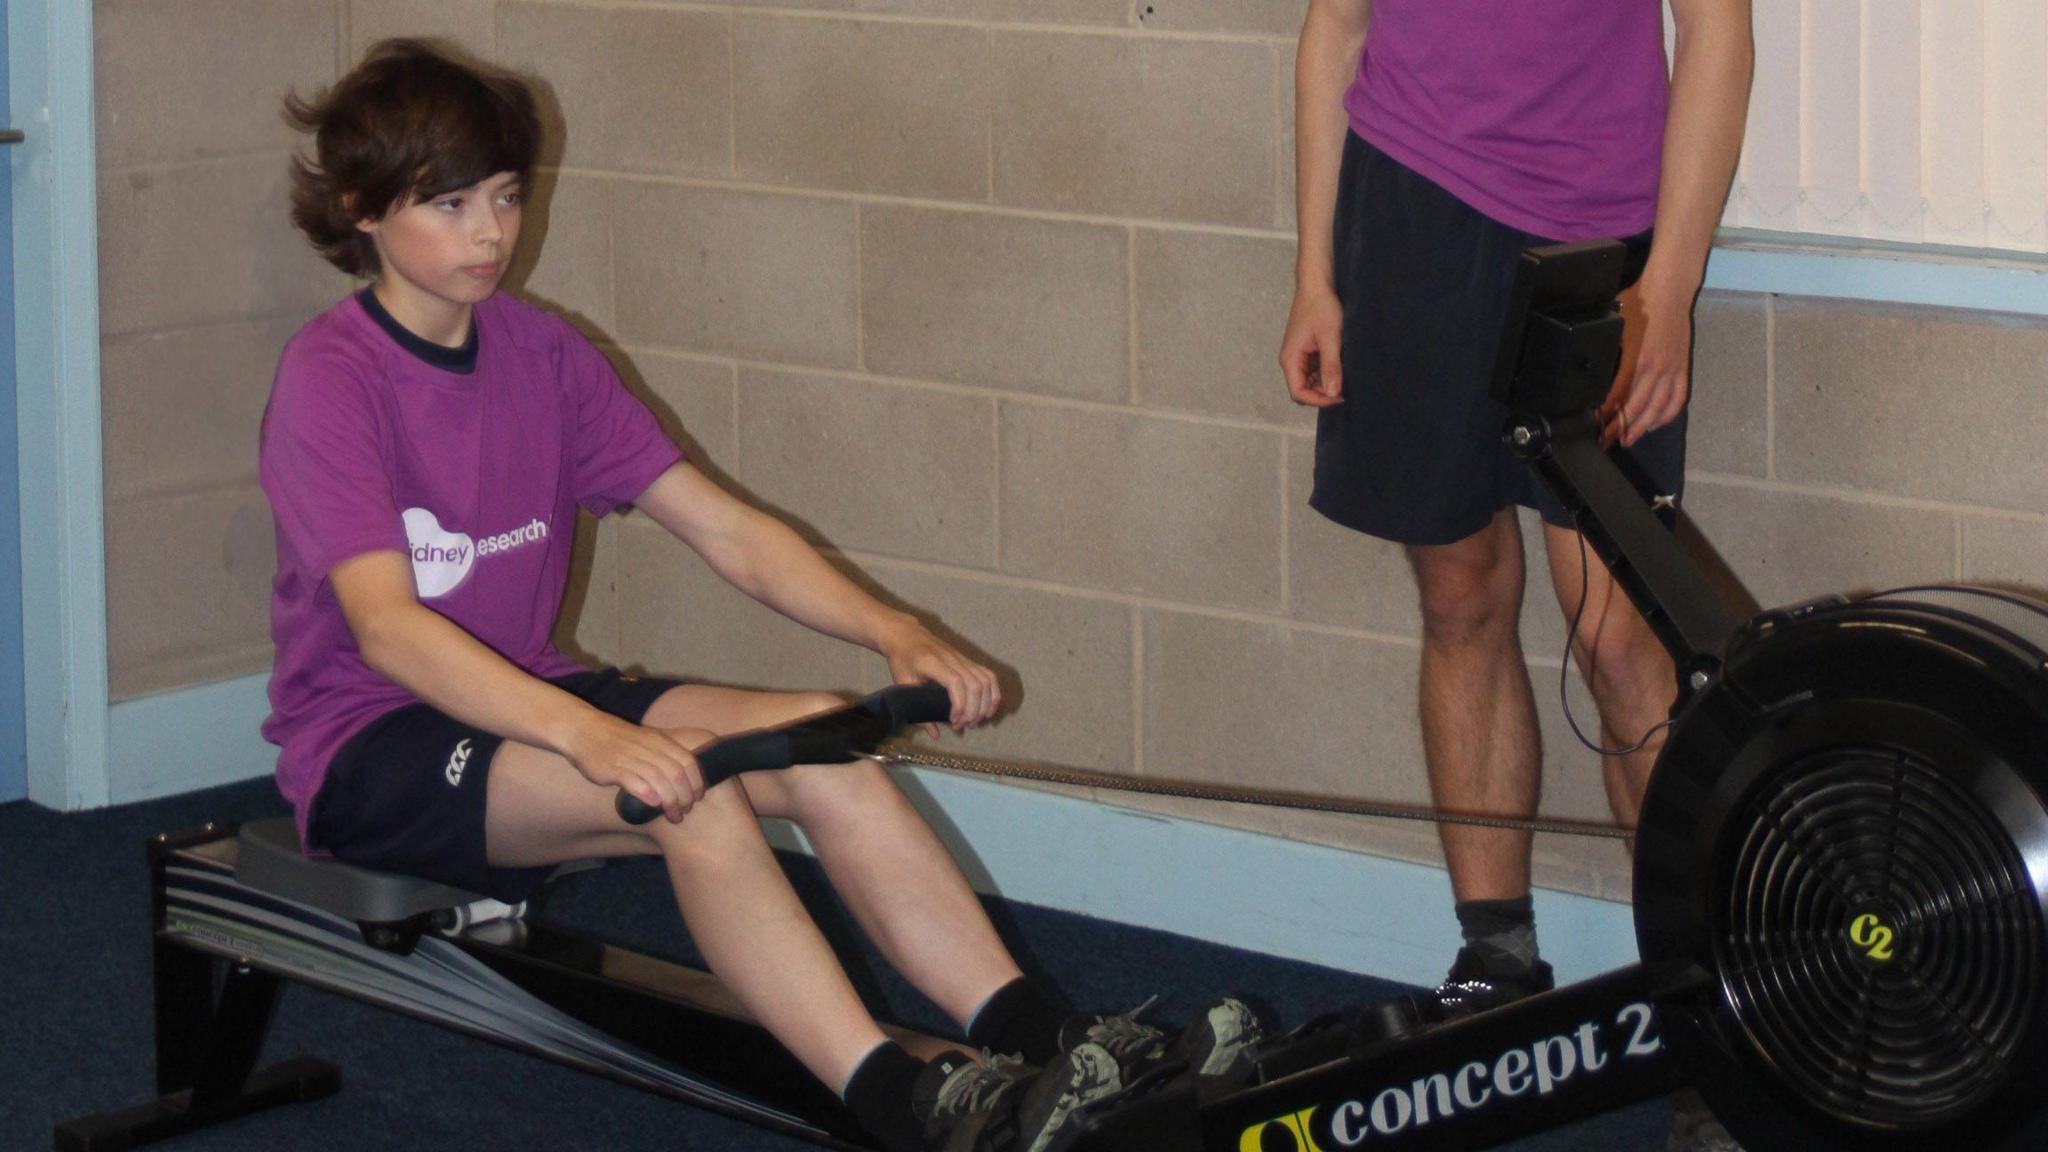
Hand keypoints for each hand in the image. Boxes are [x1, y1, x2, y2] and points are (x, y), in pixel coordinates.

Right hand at [561, 711, 705, 823]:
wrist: (582, 729)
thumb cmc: (616, 740)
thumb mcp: (645, 741)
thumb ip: (662, 756)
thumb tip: (681, 780)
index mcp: (659, 741)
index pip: (688, 761)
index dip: (697, 782)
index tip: (698, 797)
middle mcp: (648, 748)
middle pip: (677, 774)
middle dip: (685, 796)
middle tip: (685, 812)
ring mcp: (630, 757)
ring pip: (659, 779)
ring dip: (670, 801)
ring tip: (673, 816)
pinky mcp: (612, 767)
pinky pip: (633, 780)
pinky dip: (647, 793)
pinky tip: (653, 804)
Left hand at [877, 617, 1000, 734]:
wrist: (906, 635)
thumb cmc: (902, 659)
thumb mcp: (903, 684)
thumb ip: (919, 709)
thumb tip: (935, 735)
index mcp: (932, 663)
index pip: (955, 682)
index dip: (960, 705)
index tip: (954, 721)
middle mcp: (952, 658)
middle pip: (975, 685)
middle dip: (973, 711)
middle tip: (963, 726)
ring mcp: (963, 658)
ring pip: (986, 681)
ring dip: (985, 704)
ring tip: (975, 721)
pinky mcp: (969, 660)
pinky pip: (989, 676)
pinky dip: (994, 693)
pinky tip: (989, 709)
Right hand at [1279, 287, 1345, 407]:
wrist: (1317, 286)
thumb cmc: (1320, 306)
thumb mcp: (1330, 338)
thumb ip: (1331, 366)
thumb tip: (1333, 393)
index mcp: (1290, 359)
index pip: (1298, 393)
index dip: (1318, 400)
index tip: (1339, 397)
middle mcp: (1291, 360)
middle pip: (1304, 390)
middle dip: (1323, 393)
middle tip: (1345, 388)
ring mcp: (1299, 356)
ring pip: (1310, 382)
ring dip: (1326, 382)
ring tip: (1344, 373)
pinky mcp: (1307, 351)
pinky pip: (1315, 370)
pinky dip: (1327, 372)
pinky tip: (1340, 364)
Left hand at [1602, 275, 1693, 448]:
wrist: (1670, 291)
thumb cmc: (1641, 302)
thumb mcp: (1616, 325)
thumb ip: (1608, 349)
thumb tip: (1592, 366)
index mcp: (1638, 358)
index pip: (1618, 395)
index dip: (1605, 413)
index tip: (1593, 424)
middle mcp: (1657, 368)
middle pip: (1636, 408)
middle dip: (1619, 428)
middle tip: (1605, 441)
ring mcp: (1672, 370)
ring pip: (1657, 408)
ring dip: (1641, 427)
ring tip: (1627, 439)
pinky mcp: (1682, 368)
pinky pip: (1677, 399)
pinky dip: (1666, 415)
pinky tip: (1655, 423)